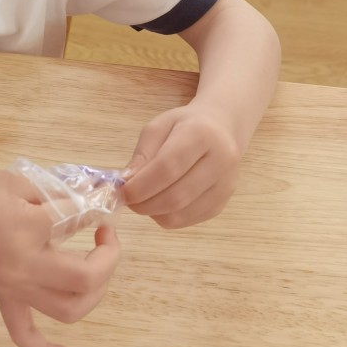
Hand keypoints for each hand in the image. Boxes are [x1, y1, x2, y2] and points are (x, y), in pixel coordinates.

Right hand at [0, 169, 120, 346]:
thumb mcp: (14, 182)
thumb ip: (54, 197)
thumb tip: (87, 208)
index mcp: (25, 233)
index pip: (77, 223)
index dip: (94, 210)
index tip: (96, 202)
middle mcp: (22, 269)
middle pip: (84, 280)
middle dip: (107, 258)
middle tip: (104, 234)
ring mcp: (11, 289)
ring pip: (67, 310)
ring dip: (94, 294)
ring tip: (96, 269)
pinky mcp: (1, 297)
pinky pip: (23, 333)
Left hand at [122, 104, 240, 228]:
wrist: (221, 130)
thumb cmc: (184, 126)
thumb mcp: (158, 127)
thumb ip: (142, 154)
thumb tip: (128, 182)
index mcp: (202, 134)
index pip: (168, 167)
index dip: (141, 185)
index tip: (122, 191)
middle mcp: (221, 162)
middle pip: (176, 196)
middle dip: (144, 204)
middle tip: (127, 200)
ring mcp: (225, 186)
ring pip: (181, 214)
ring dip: (153, 213)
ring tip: (142, 200)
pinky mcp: (222, 204)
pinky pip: (187, 221)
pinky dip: (166, 217)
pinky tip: (159, 203)